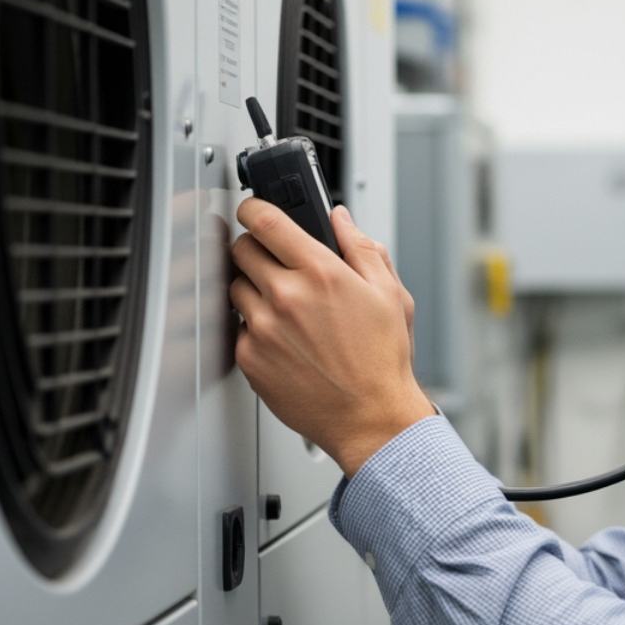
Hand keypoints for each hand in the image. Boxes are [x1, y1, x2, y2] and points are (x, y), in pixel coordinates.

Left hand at [231, 201, 431, 475]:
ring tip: (283, 303)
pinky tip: (283, 336)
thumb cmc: (382, 361)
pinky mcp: (250, 358)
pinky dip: (254, 325)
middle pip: (241, 249)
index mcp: (321, 273)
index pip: (265, 220)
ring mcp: (263, 328)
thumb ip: (362, 247)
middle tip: (273, 259)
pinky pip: (238, 327)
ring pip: (235, 286)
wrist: (370, 417)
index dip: (254, 208)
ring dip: (252, 286)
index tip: (254, 209)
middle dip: (255, 247)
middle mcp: (287, 297)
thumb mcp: (389, 293)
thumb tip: (340, 219)